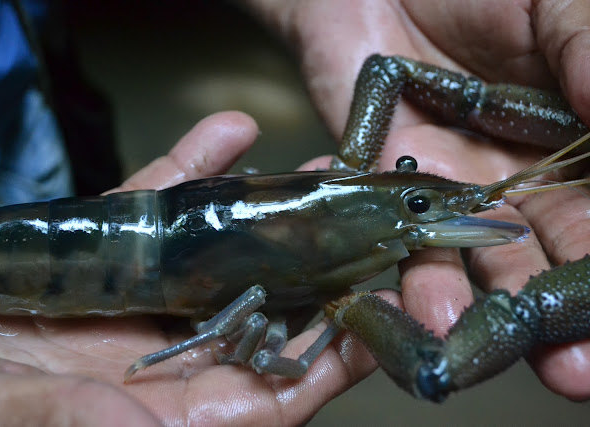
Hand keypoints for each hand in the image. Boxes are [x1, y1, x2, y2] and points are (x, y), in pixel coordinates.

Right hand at [0, 112, 375, 424]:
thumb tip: (133, 424)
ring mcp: (137, 301)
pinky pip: (157, 211)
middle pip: (261, 311)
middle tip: (359, 221)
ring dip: (265, 208)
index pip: (270, 391)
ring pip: (218, 250)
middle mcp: (163, 358)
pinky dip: (189, 171)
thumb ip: (75, 421)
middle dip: (312, 266)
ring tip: (311, 166)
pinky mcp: (103, 256)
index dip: (329, 358)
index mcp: (165, 413)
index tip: (374, 313)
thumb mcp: (7, 418)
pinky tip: (226, 133)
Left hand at [242, 0, 589, 398]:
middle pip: (537, 257)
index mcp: (572, 147)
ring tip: (458, 328)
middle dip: (547, 311)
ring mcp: (447, 186)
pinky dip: (388, 259)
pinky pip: (386, 229)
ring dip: (462, 296)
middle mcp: (513, 182)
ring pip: (459, 256)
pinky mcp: (386, 183)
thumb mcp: (554, 4)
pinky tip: (394, 293)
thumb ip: (588, 46)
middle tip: (567, 371)